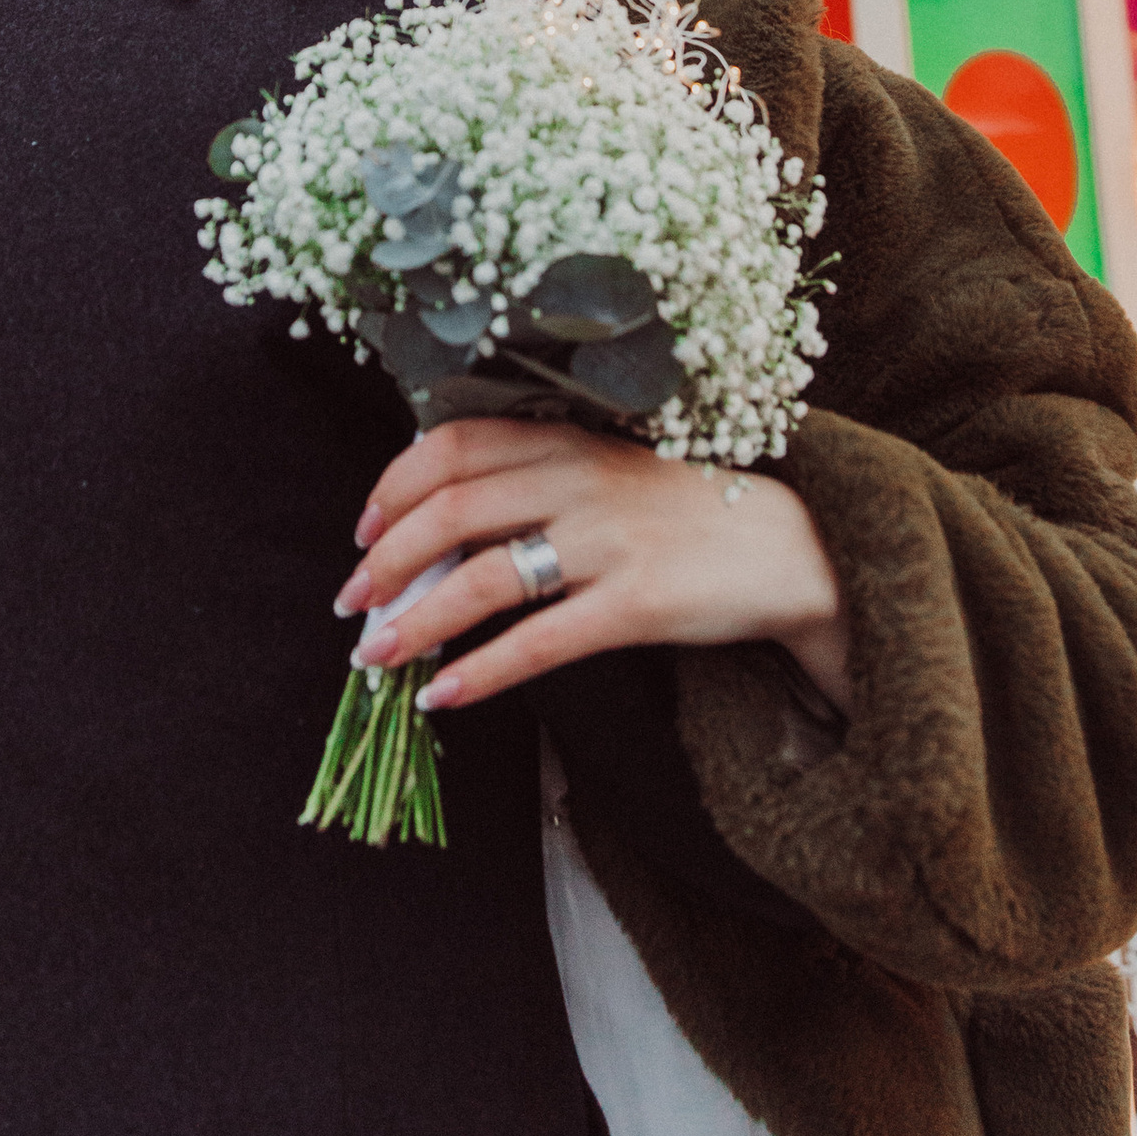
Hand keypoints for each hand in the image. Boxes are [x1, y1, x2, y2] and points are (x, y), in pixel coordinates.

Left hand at [332, 418, 847, 715]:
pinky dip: (480, 671)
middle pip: (450, 510)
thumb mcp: (604, 471)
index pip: (450, 446)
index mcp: (565, 440)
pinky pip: (539, 643)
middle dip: (385, 563)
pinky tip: (443, 695)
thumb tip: (431, 526)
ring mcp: (607, 541)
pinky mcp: (636, 603)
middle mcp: (579, 480)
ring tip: (376, 657)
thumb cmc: (678, 513)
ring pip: (482, 578)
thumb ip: (531, 480)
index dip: (392, 488)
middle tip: (350, 604)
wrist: (786, 548)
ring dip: (414, 623)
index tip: (361, 533)